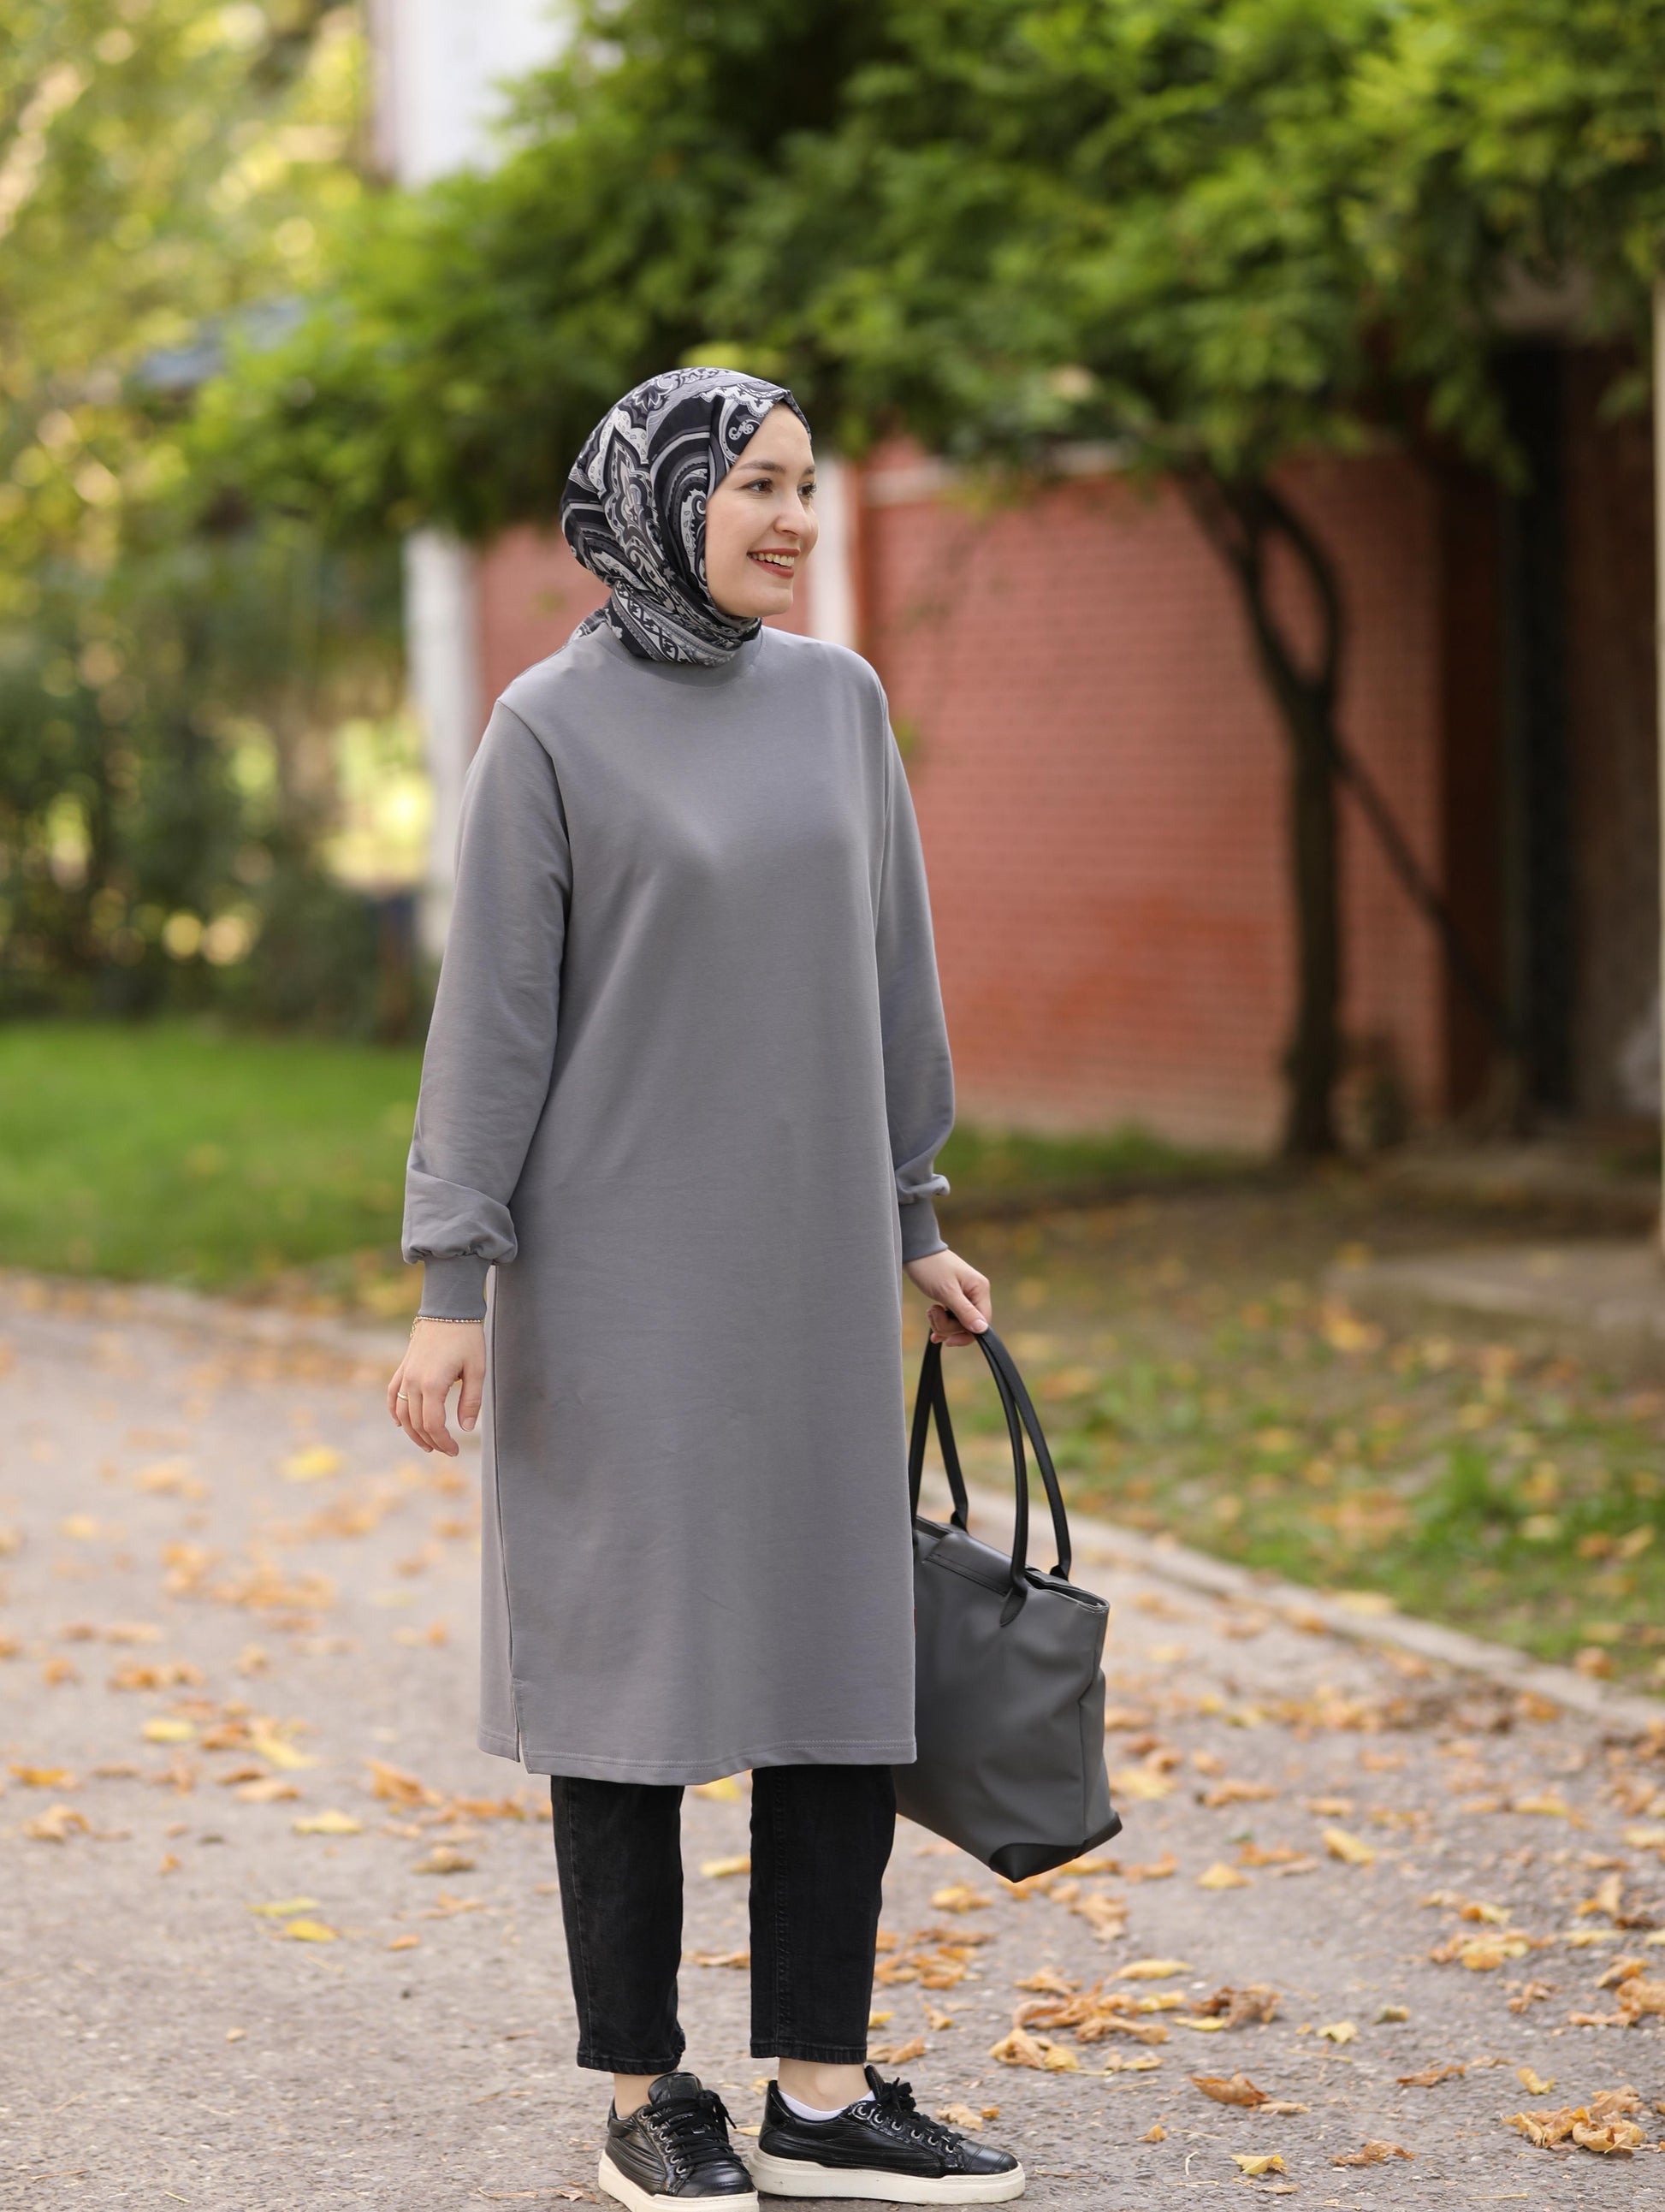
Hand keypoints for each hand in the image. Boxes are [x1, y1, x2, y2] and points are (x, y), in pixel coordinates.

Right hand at [387, 1320, 485, 1456]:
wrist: (447, 1309)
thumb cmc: (466, 1338)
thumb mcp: (477, 1370)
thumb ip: (471, 1401)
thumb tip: (467, 1428)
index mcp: (433, 1384)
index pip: (433, 1424)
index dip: (443, 1442)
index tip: (454, 1450)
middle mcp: (414, 1382)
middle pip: (417, 1423)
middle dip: (431, 1441)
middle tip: (446, 1450)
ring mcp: (405, 1375)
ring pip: (402, 1413)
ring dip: (413, 1432)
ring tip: (427, 1444)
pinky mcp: (402, 1368)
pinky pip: (392, 1395)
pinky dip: (394, 1412)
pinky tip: (400, 1424)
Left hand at [904, 1247, 990, 1346]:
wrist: (915, 1252)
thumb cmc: (931, 1268)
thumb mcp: (947, 1292)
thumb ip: (965, 1312)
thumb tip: (982, 1330)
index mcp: (980, 1289)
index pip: (982, 1323)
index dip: (966, 1335)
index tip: (948, 1340)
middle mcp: (976, 1293)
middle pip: (968, 1325)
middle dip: (948, 1326)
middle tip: (933, 1312)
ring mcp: (965, 1296)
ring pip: (958, 1324)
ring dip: (941, 1323)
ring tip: (931, 1310)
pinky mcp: (954, 1298)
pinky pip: (952, 1318)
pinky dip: (941, 1322)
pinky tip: (932, 1323)